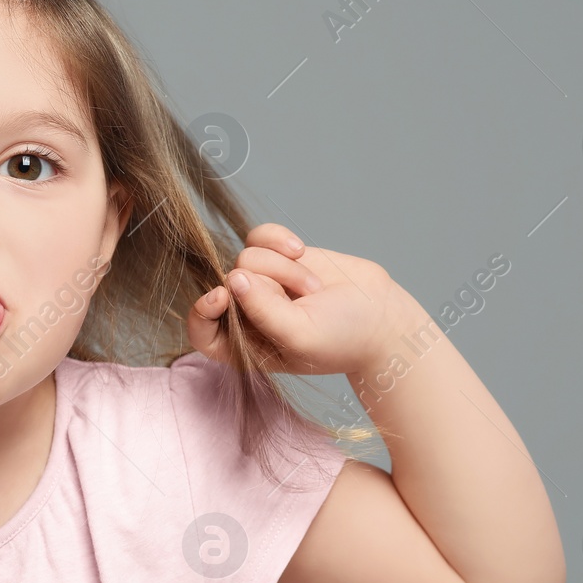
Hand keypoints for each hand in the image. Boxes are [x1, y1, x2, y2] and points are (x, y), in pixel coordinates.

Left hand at [186, 224, 413, 375]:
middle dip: (268, 285)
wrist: (380, 316)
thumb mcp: (301, 335)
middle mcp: (244, 315)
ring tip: (312, 288)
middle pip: (228, 282)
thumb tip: (233, 278)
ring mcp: (259, 282)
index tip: (221, 295)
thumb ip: (263, 312)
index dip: (203, 311)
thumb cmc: (342, 338)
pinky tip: (300, 250)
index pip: (202, 331)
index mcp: (242, 347)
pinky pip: (259, 235)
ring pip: (247, 256)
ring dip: (284, 267)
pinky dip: (280, 239)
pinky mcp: (276, 256)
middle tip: (305, 300)